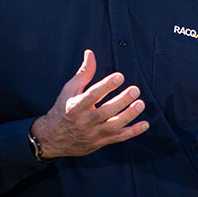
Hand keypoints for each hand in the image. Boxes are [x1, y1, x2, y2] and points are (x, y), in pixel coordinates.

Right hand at [30, 50, 147, 158]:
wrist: (53, 139)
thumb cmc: (63, 110)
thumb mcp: (69, 90)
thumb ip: (83, 73)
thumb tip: (90, 53)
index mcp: (76, 106)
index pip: (92, 95)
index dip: (106, 86)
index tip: (119, 77)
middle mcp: (84, 121)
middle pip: (105, 111)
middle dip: (122, 101)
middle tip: (135, 90)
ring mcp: (93, 133)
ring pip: (113, 126)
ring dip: (129, 115)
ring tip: (141, 104)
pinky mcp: (100, 142)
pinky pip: (118, 138)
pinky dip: (132, 132)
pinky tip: (144, 124)